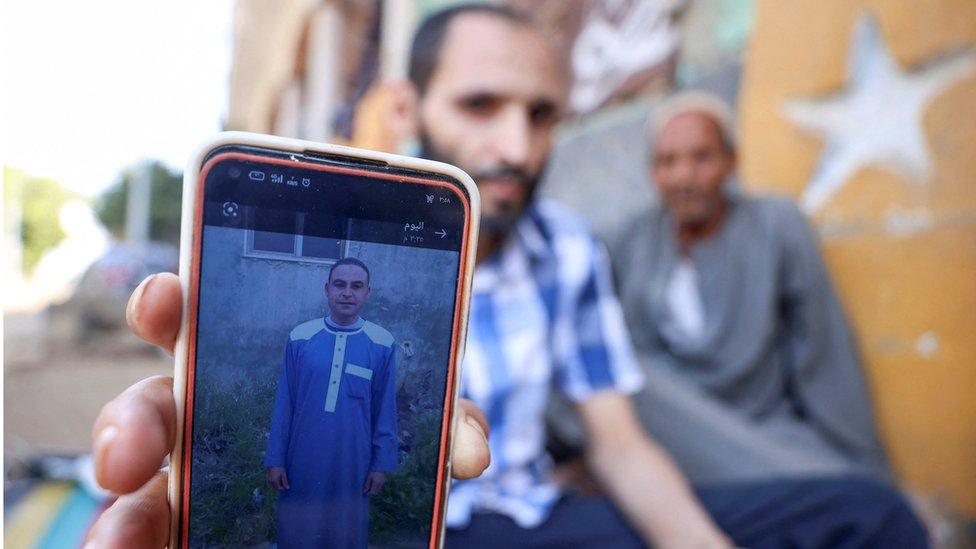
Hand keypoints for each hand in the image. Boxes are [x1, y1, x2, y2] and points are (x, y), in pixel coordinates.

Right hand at [85, 273, 490, 546]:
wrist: (372, 516)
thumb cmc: (380, 435)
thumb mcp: (419, 419)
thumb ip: (447, 420)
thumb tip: (471, 455)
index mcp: (251, 366)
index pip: (197, 322)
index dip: (170, 303)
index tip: (167, 299)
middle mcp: (210, 417)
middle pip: (153, 411)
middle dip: (132, 427)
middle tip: (125, 458)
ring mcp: (194, 478)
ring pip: (140, 491)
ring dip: (121, 517)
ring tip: (119, 545)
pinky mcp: (191, 526)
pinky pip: (158, 534)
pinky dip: (140, 544)